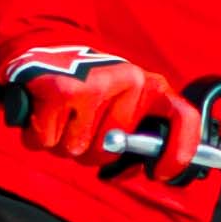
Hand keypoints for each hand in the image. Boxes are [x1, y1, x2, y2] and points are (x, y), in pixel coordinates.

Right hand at [0, 43, 202, 184]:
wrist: (41, 49)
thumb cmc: (84, 89)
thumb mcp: (119, 106)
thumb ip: (135, 138)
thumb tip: (140, 166)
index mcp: (150, 86)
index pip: (183, 118)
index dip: (177, 153)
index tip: (158, 172)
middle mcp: (130, 80)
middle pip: (111, 151)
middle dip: (88, 151)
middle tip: (79, 126)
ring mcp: (96, 84)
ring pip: (75, 149)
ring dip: (60, 143)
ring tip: (60, 115)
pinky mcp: (63, 90)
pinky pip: (48, 140)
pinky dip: (37, 136)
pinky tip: (41, 112)